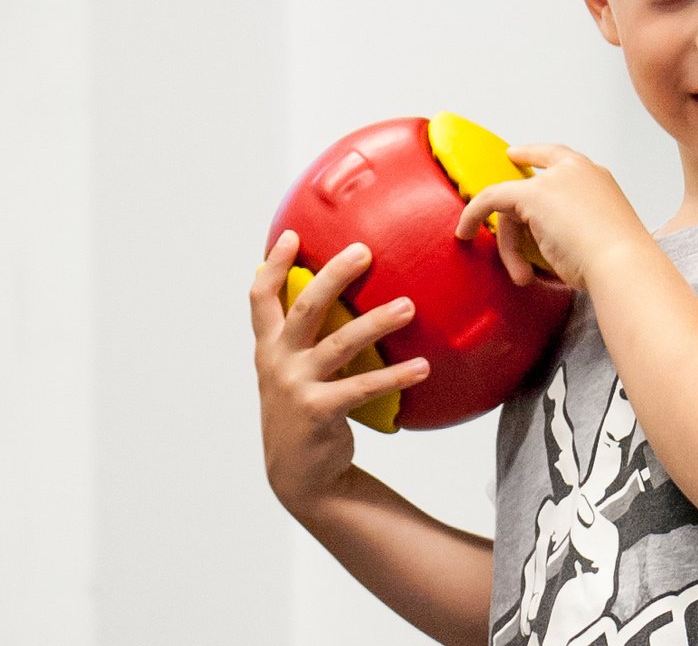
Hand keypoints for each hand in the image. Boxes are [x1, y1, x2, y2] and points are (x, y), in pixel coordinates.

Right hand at [249, 230, 429, 515]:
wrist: (300, 475)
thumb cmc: (307, 412)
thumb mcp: (295, 374)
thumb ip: (309, 342)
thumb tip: (352, 303)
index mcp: (269, 348)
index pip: (260, 298)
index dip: (273, 264)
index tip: (293, 235)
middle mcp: (277, 361)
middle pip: (305, 306)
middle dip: (334, 274)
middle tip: (365, 250)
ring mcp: (295, 386)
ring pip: (340, 342)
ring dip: (377, 321)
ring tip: (409, 306)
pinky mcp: (318, 410)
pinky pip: (363, 386)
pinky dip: (395, 375)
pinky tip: (423, 367)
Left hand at [454, 145, 652, 291]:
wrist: (623, 264)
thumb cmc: (618, 262)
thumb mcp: (600, 239)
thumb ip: (578, 230)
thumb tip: (559, 247)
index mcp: (598, 178)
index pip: (560, 157)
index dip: (534, 155)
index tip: (514, 155)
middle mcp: (578, 170)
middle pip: (531, 185)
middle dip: (511, 212)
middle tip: (495, 238)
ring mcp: (555, 180)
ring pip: (514, 203)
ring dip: (510, 244)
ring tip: (522, 275)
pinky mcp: (533, 194)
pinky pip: (491, 198)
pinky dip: (474, 214)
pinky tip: (465, 231)